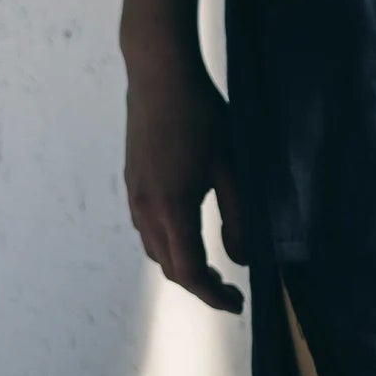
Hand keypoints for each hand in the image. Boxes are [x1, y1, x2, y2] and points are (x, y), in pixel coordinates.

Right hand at [122, 47, 247, 312]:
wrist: (159, 72)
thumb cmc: (202, 115)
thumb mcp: (233, 168)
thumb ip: (239, 219)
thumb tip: (243, 260)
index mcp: (172, 208)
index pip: (189, 272)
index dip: (213, 295)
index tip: (237, 303)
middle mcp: (146, 208)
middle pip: (170, 268)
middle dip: (200, 285)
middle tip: (231, 291)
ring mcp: (134, 195)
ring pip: (156, 250)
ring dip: (183, 266)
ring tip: (213, 267)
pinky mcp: (133, 182)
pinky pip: (147, 229)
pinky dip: (169, 245)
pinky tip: (190, 235)